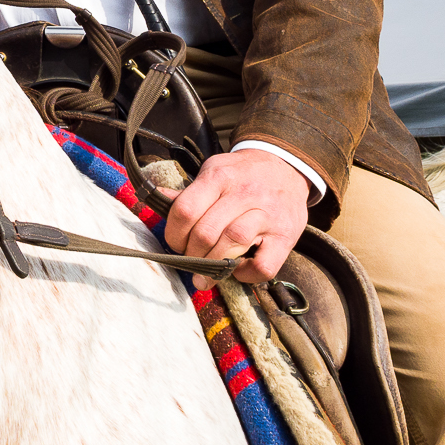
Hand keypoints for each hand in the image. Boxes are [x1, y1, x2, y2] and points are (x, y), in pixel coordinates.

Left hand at [160, 148, 310, 284]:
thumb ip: (190, 191)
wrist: (287, 167)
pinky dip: (246, 274)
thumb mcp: (215, 171)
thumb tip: (158, 197)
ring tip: (206, 276)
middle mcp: (244, 193)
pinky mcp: (286, 236)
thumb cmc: (244, 175)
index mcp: (220, 176)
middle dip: (192, 255)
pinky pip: (263, 265)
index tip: (176, 244)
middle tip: (191, 261)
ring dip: (214, 266)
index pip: (186, 210)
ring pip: (232, 243)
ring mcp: (268, 215)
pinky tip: (239, 269)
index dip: (174, 235)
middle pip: (206, 232)